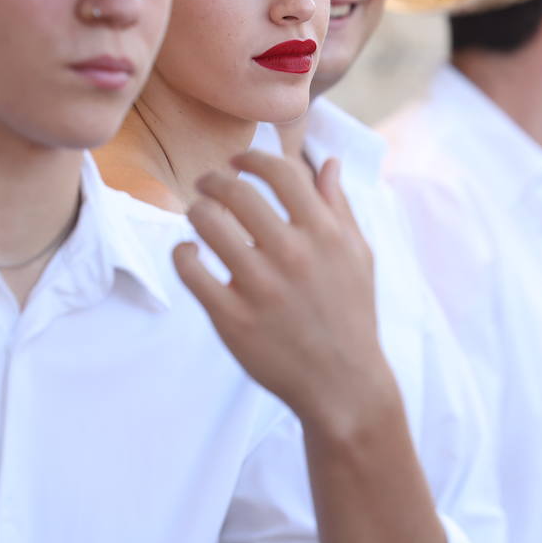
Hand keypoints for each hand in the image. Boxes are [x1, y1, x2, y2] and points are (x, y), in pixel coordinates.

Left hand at [173, 150, 389, 429]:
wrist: (343, 384)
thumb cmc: (351, 314)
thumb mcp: (358, 256)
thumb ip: (339, 206)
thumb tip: (328, 162)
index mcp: (325, 235)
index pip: (281, 172)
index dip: (254, 158)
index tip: (239, 162)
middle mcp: (292, 255)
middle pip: (238, 192)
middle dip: (214, 181)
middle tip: (207, 185)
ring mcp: (260, 287)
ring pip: (208, 224)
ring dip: (197, 212)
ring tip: (198, 217)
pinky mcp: (233, 318)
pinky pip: (191, 270)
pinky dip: (183, 254)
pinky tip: (190, 254)